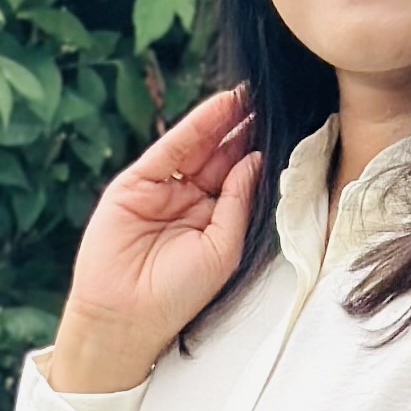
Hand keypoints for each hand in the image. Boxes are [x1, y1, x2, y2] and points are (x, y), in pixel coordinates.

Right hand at [49, 84, 259, 390]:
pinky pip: (169, 151)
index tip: (284, 126)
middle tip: (268, 99)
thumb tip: (254, 161)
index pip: (238, 178)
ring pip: (196, 149)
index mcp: (214, 220)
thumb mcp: (223, 248)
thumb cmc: (178, 294)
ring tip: (247, 95)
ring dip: (221, 121)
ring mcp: (161, 191)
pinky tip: (218, 108)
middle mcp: (189, 202)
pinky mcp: (135, 184)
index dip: (257, 152)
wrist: (127, 315)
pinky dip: (193, 127)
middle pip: (219, 157)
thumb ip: (238, 202)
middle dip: (241, 130)